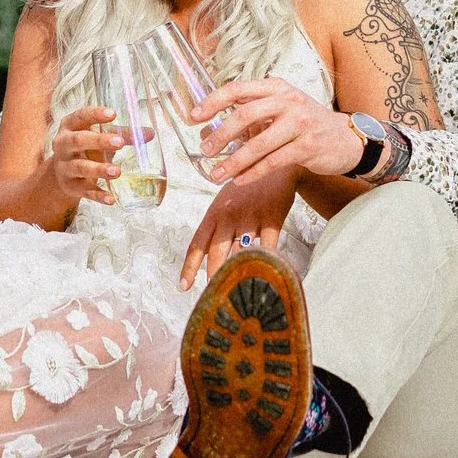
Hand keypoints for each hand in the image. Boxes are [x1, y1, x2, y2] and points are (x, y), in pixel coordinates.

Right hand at [35, 104, 123, 215]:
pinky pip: (85, 191)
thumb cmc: (85, 148)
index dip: (95, 115)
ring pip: (80, 167)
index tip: (113, 114)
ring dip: (99, 169)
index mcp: (70, 126)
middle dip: (98, 141)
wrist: (62, 174)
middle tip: (119, 143)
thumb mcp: (99, 136)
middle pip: (78, 141)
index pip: (80, 116)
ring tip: (117, 171)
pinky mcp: (70, 186)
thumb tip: (149, 133)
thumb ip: (122, 134)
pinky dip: (98, 195)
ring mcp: (65, 167)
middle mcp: (63, 145)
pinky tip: (111, 199)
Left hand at [181, 174, 296, 289]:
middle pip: (216, 253)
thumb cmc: (246, 186)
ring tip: (238, 290)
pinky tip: (266, 273)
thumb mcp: (226, 202)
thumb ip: (219, 228)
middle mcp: (228, 216)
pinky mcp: (271, 217)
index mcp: (214, 214)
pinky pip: (268, 246)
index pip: (197, 244)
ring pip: (240, 252)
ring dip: (239, 272)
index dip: (189, 267)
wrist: (273, 160)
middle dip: (213, 276)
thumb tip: (214, 259)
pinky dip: (266, 261)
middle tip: (214, 297)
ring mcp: (250, 216)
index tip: (184, 286)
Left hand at [190, 77, 367, 193]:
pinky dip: (253, 172)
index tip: (194, 117)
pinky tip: (240, 179)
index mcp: (276, 87)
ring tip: (216, 174)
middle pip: (245, 115)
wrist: (345, 139)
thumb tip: (212, 129)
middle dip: (220, 135)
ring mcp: (300, 123)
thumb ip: (252, 113)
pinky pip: (273, 161)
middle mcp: (288, 100)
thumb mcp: (281, 108)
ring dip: (233, 161)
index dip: (212, 102)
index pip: (237, 89)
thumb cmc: (306, 123)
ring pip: (258, 144)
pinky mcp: (307, 146)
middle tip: (205, 150)